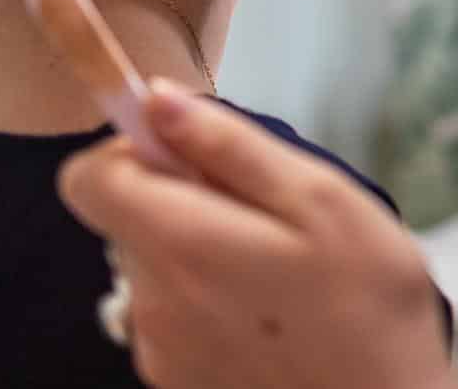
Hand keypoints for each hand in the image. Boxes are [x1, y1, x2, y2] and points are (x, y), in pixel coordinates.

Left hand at [58, 83, 453, 388]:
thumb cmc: (369, 303)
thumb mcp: (320, 199)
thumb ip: (231, 146)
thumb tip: (156, 97)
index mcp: (180, 245)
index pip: (88, 178)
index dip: (133, 149)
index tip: (195, 152)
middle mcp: (150, 302)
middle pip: (128, 218)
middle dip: (184, 198)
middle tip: (267, 212)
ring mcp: (159, 351)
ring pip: (153, 264)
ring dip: (199, 249)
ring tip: (278, 266)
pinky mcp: (177, 383)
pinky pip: (172, 313)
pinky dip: (208, 298)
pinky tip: (271, 311)